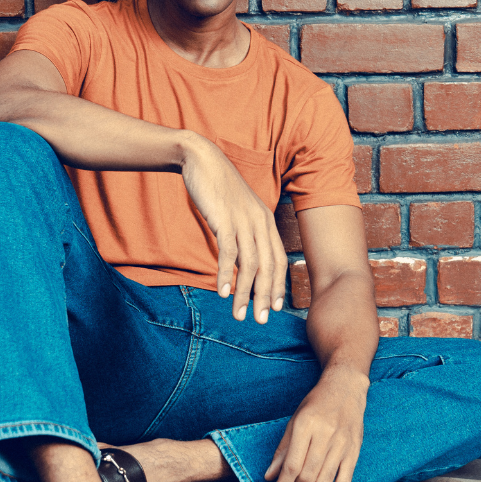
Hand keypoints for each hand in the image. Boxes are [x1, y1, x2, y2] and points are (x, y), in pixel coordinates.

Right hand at [180, 136, 286, 323]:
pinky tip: (222, 292)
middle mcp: (260, 223)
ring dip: (246, 293)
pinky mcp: (224, 219)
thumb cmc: (218, 190)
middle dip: (266, 296)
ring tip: (240, 314)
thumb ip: (243, 233)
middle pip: (268, 267)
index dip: (278, 285)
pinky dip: (226, 275)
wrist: (202, 161)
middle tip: (261, 320)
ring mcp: (243, 221)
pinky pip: (228, 253)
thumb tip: (241, 260)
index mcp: (266, 222)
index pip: (278, 260)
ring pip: (250, 264)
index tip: (275, 308)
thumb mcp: (237, 212)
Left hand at [264, 369, 367, 481]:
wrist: (345, 389)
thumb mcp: (294, 422)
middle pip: (307, 476)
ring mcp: (342, 445)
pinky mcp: (354, 452)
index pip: (292, 465)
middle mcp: (325, 436)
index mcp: (305, 426)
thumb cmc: (315, 405)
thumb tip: (270, 476)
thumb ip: (282, 450)